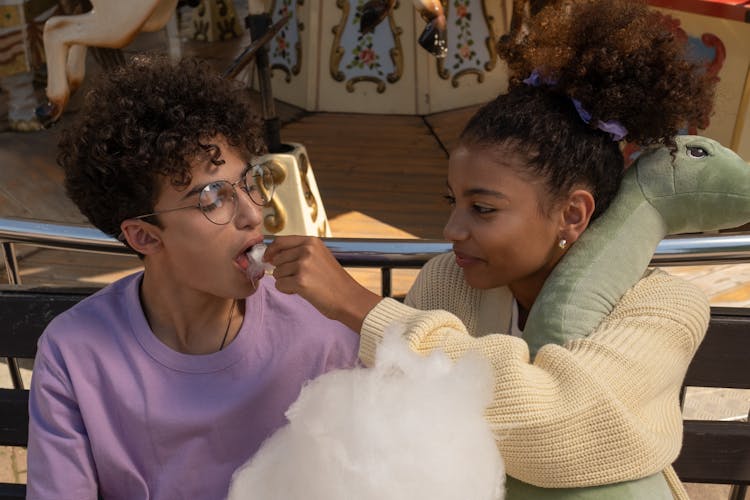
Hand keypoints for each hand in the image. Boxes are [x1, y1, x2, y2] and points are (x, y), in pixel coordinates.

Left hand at [264, 235, 381, 331]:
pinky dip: (287, 290)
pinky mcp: (300, 281)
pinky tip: (301, 292)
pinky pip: (279, 285)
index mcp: (312, 242)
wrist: (348, 298)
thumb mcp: (320, 257)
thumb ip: (299, 252)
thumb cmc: (334, 281)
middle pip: (277, 259)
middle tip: (298, 279)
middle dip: (282, 271)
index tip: (268, 259)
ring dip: (285, 281)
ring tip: (304, 285)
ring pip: (277, 273)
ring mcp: (303, 265)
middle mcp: (306, 250)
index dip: (271, 251)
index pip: (280, 241)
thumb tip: (272, 256)